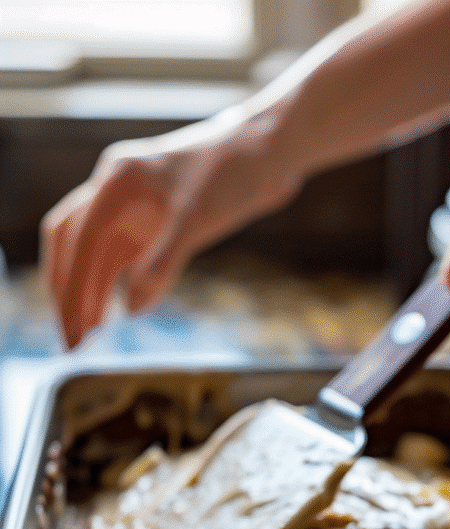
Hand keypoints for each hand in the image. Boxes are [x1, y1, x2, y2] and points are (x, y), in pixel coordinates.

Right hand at [40, 108, 300, 348]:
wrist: (268, 151)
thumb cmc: (232, 175)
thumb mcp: (198, 220)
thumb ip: (162, 263)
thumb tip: (130, 308)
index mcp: (117, 182)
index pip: (79, 240)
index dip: (71, 287)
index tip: (73, 328)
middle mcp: (115, 192)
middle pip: (71, 245)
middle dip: (66, 292)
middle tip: (71, 341)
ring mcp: (133, 207)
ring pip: (93, 253)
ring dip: (86, 292)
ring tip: (86, 337)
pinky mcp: (152, 221)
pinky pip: (119, 256)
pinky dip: (111, 284)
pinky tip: (113, 313)